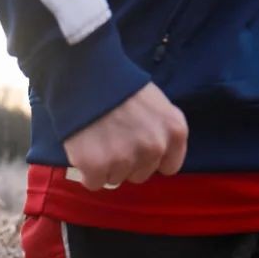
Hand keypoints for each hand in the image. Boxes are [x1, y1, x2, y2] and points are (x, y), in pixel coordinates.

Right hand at [64, 82, 187, 189]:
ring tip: (96, 141)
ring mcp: (126, 158)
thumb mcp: (156, 103)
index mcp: (174, 131)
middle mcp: (154, 147)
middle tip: (111, 140)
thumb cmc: (119, 85)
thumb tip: (148, 154)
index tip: (136, 149)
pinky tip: (84, 152)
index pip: (168, 167)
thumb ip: (159, 129)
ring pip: (116, 179)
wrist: (85, 74)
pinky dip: (87, 173)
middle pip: (141, 175)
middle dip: (126, 163)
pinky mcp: (97, 166)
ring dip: (105, 167)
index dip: (150, 159)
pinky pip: (93, 183)